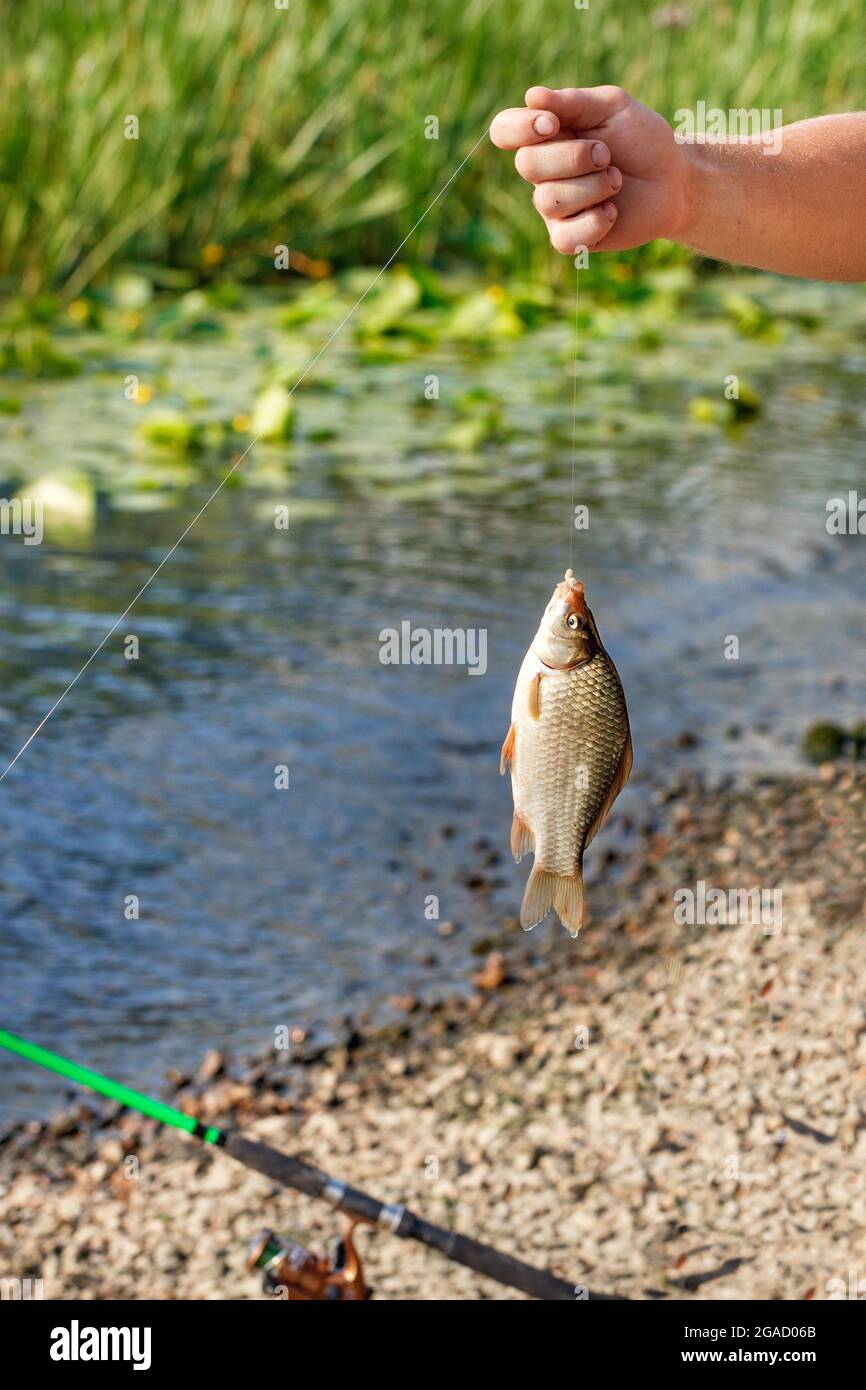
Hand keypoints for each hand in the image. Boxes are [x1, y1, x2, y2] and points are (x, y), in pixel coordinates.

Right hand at [490, 85, 689, 254]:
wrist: (673, 180)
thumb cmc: (641, 140)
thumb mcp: (613, 107)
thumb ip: (574, 102)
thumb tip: (532, 96)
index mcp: (546, 135)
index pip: (504, 130)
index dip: (519, 128)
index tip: (553, 123)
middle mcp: (543, 172)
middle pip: (526, 164)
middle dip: (573, 157)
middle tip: (606, 154)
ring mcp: (554, 208)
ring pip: (549, 200)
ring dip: (593, 186)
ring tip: (617, 180)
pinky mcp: (569, 238)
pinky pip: (565, 236)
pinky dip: (596, 221)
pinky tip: (613, 210)